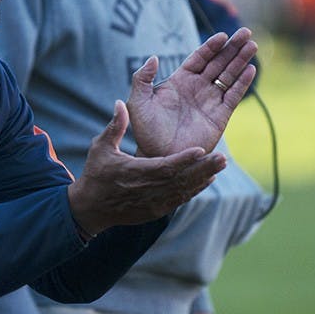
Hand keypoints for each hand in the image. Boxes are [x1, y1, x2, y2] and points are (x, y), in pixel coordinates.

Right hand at [67, 101, 225, 234]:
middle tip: (223, 158)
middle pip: (181, 180)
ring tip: (221, 165)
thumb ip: (115, 126)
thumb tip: (120, 102)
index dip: (184, 160)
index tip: (201, 150)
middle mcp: (147, 190)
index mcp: (134, 173)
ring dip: (203, 178)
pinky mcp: (156, 210)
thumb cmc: (95, 174)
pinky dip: (194, 189)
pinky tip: (207, 179)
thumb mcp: (100, 148)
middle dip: (203, 169)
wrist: (91, 208)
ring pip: (184, 190)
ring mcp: (153, 203)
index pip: (164, 167)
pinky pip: (180, 199)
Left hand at [128, 28, 256, 158]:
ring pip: (228, 76)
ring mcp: (210, 101)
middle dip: (232, 47)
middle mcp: (197, 88)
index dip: (211, 46)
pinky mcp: (220, 116)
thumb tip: (153, 57)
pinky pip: (233, 96)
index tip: (223, 35)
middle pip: (218, 62)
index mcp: (179, 81)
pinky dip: (242, 83)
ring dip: (240, 60)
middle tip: (246, 32)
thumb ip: (141, 78)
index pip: (199, 58)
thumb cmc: (146, 130)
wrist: (159, 155)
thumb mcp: (138, 101)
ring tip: (252, 45)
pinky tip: (250, 69)